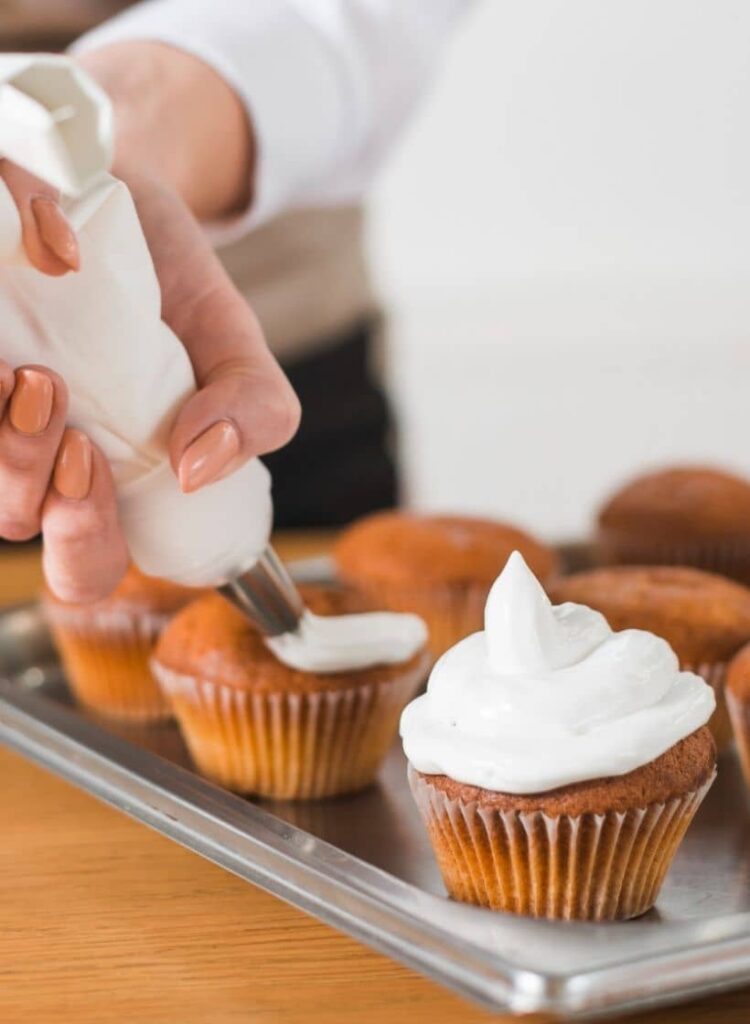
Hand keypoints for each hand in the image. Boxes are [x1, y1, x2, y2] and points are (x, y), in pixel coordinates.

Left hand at [0, 45, 300, 601]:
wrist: (118, 189)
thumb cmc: (174, 282)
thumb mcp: (237, 344)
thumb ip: (254, 409)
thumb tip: (197, 467)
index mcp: (117, 480)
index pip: (86, 562)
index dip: (84, 543)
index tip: (91, 460)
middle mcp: (47, 460)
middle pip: (15, 522)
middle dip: (26, 484)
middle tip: (51, 401)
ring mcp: (2, 422)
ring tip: (25, 366)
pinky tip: (2, 347)